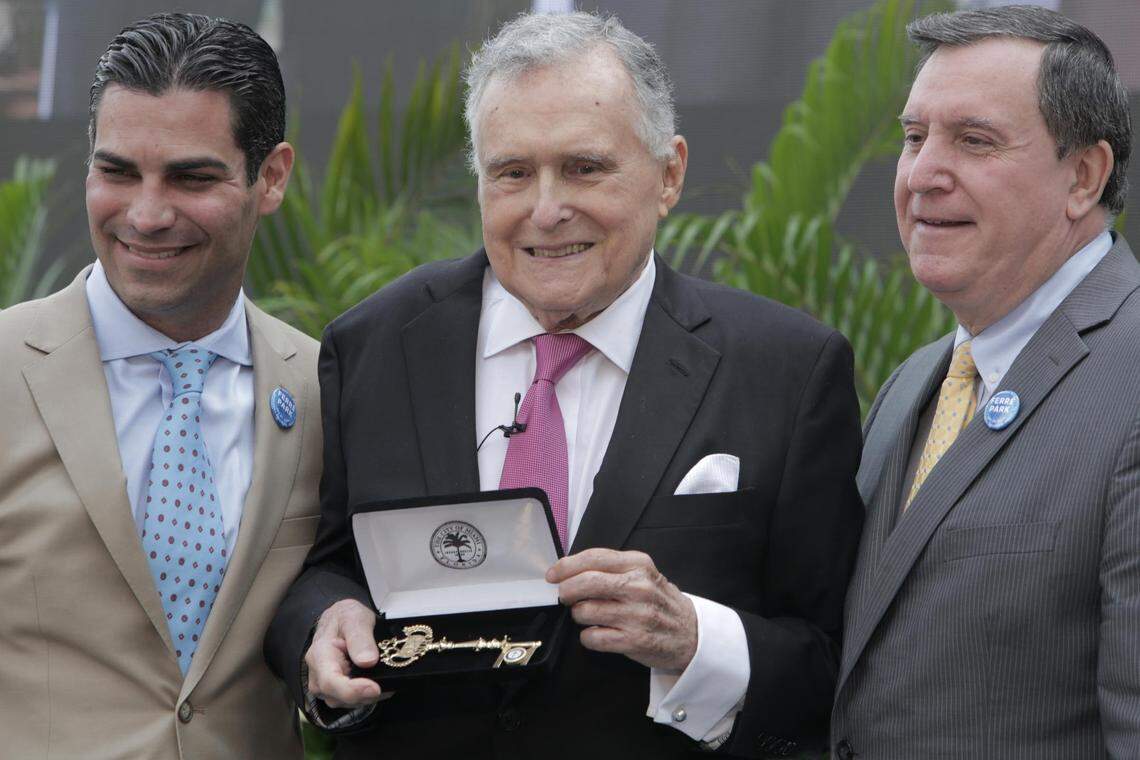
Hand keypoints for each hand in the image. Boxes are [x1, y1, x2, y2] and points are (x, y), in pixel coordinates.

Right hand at [305, 599, 382, 708]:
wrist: (339, 619)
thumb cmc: (345, 617)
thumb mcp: (355, 618)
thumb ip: (360, 638)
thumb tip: (368, 661)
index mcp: (319, 655)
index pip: (330, 681)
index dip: (352, 690)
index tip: (375, 688)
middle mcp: (317, 674)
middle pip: (338, 697)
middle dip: (364, 695)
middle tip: (387, 683)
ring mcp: (324, 685)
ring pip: (346, 702)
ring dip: (367, 696)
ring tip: (385, 679)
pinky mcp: (334, 691)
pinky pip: (351, 701)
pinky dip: (367, 695)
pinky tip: (380, 683)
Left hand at [546, 548, 697, 670]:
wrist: (691, 634)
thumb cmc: (659, 602)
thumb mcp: (644, 574)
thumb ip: (612, 568)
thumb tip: (569, 570)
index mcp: (639, 565)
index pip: (593, 558)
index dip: (566, 565)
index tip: (553, 574)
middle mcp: (638, 587)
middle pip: (585, 582)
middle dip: (566, 590)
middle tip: (564, 596)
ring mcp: (636, 615)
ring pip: (584, 611)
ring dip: (579, 615)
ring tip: (589, 616)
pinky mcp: (634, 641)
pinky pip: (592, 637)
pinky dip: (588, 637)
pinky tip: (598, 633)